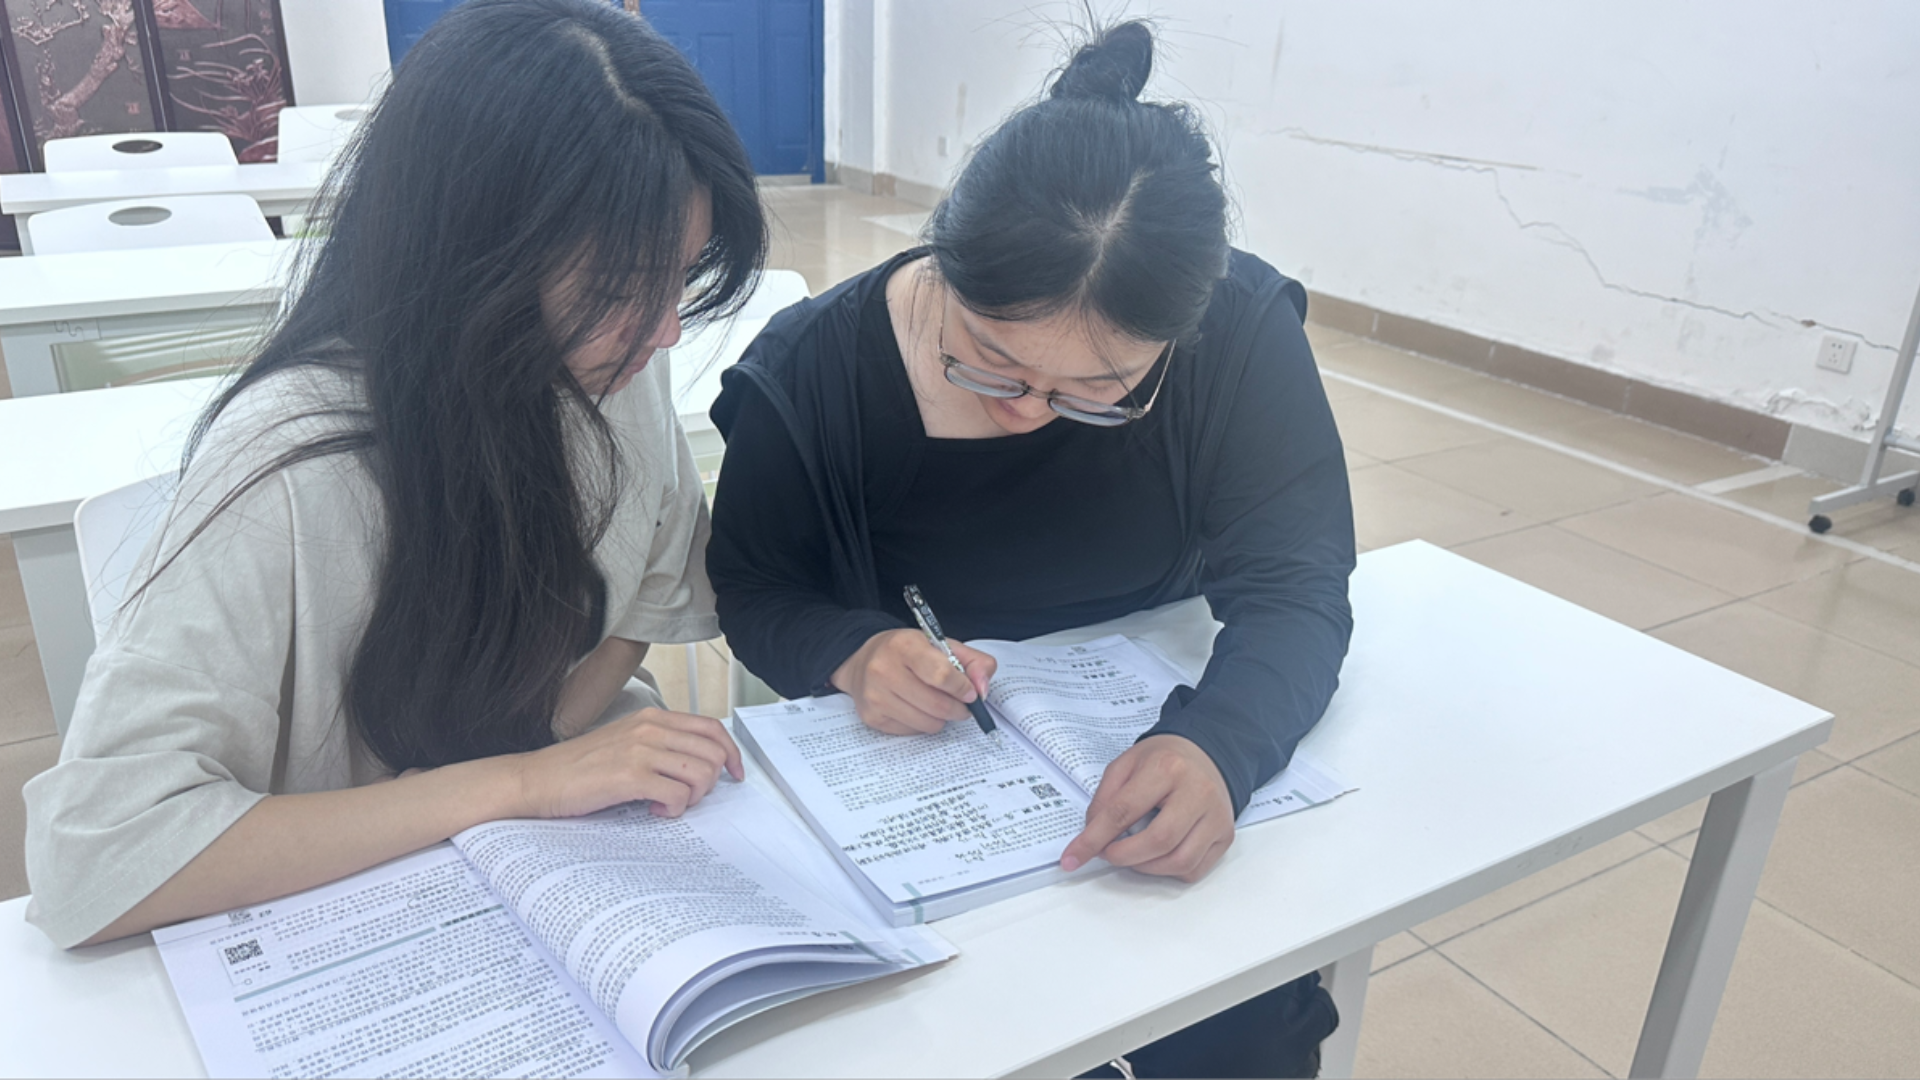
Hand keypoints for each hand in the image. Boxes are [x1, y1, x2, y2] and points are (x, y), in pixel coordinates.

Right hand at [511, 708, 743, 819]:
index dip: (731, 752)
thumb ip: (658, 745)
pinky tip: (654, 812)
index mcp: (651, 718)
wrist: (536, 780)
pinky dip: (674, 810)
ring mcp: (640, 751)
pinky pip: (678, 796)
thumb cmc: (577, 768)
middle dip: (710, 782)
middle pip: (713, 753)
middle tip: (688, 797)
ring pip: (701, 774)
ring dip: (693, 797)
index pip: (711, 728)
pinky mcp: (630, 776)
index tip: (735, 773)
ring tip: (669, 804)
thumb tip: (694, 763)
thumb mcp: (624, 742)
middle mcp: (650, 729)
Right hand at [831, 629, 996, 735]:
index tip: (971, 693)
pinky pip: (913, 732)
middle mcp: (884, 670)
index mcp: (904, 645)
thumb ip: (973, 661)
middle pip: (937, 704)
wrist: (862, 662)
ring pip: (928, 723)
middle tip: (962, 705)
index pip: (941, 675)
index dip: (962, 688)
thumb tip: (982, 689)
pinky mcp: (872, 717)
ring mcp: (875, 696)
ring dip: (942, 718)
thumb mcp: (941, 645)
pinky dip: (923, 724)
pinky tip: (917, 708)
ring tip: (938, 704)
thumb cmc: (908, 653)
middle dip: (958, 709)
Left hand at [1060, 735, 1234, 882]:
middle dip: (1124, 856)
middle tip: (1108, 853)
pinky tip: (1158, 856)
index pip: (1124, 811)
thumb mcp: (1126, 764)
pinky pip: (1194, 869)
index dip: (1094, 839)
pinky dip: (1169, 871)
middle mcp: (1197, 792)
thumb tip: (1091, 835)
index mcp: (1167, 768)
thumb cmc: (1165, 759)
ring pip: (1180, 861)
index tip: (1073, 857)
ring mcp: (1216, 816)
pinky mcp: (1225, 835)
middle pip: (1158, 841)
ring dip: (1146, 868)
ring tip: (1132, 854)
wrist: (1208, 753)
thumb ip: (1105, 798)